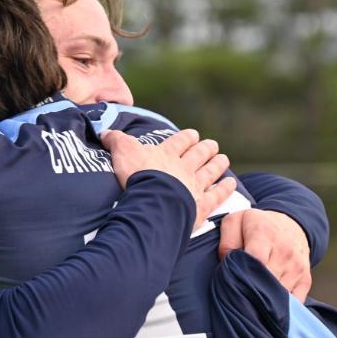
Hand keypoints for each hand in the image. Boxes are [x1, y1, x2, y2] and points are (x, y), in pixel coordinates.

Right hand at [101, 128, 236, 226]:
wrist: (153, 201)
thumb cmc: (137, 176)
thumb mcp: (122, 152)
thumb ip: (115, 140)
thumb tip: (105, 131)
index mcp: (166, 154)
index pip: (178, 142)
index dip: (186, 137)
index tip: (193, 134)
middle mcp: (183, 168)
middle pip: (198, 155)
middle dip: (205, 149)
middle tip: (213, 144)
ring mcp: (194, 186)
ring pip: (210, 172)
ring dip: (217, 164)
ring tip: (224, 158)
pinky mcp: (201, 205)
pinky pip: (217, 195)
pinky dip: (225, 189)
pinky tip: (231, 183)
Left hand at [218, 209, 311, 302]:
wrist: (290, 226)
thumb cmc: (255, 227)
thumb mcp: (235, 222)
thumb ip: (226, 242)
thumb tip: (227, 266)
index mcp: (263, 233)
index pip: (255, 259)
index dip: (243, 274)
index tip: (232, 281)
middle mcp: (284, 250)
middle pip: (266, 281)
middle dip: (250, 290)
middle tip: (239, 294)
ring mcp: (297, 267)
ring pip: (279, 295)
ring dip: (265, 301)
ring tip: (252, 298)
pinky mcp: (305, 280)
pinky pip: (294, 303)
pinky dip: (280, 308)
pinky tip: (268, 304)